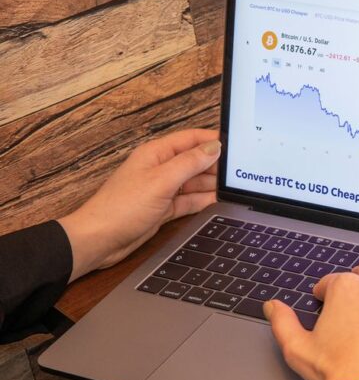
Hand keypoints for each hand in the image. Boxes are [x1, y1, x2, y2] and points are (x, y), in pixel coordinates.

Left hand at [58, 129, 220, 280]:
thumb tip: (213, 148)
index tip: (235, 144)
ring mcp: (162, 190)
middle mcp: (160, 169)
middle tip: (238, 171)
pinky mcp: (164, 209)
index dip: (213, 139)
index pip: (190, 139)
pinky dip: (203, 201)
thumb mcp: (161, 181)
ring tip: (233, 186)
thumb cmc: (120, 208)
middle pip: (195, 161)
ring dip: (212, 184)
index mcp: (156, 154)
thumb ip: (189, 163)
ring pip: (195, 182)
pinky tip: (218, 201)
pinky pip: (189, 201)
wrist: (100, 240)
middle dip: (216, 164)